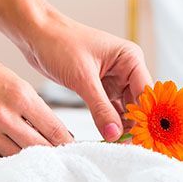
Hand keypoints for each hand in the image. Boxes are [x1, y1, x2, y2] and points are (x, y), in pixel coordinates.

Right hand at [0, 44, 72, 158]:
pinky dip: (1, 156)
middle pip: (38, 147)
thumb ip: (30, 106)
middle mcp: (3, 115)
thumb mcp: (11, 79)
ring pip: (16, 156)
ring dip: (27, 158)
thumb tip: (50, 130)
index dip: (66, 142)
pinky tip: (6, 152)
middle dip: (51, 154)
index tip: (71, 148)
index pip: (54, 129)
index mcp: (19, 95)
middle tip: (59, 159)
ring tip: (35, 159)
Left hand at [21, 8, 153, 141]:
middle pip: (138, 104)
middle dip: (133, 125)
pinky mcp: (98, 86)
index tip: (141, 139)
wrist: (35, 34)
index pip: (147, 94)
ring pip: (124, 109)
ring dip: (120, 126)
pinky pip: (108, 109)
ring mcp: (112, 79)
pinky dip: (107, 122)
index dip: (146, 118)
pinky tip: (106, 137)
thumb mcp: (82, 78)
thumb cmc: (59, 44)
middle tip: (126, 147)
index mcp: (130, 58)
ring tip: (116, 146)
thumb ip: (100, 108)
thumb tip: (115, 135)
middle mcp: (126, 68)